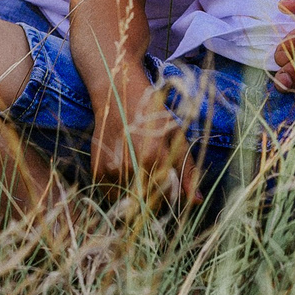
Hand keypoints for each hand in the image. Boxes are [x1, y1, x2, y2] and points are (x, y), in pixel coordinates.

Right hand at [91, 84, 195, 206]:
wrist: (117, 93)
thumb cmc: (151, 112)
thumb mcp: (175, 135)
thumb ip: (187, 170)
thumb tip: (196, 200)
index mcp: (152, 157)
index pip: (165, 196)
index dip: (169, 194)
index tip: (168, 185)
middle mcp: (130, 166)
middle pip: (146, 201)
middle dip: (152, 195)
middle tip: (152, 176)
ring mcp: (111, 169)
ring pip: (128, 199)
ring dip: (135, 192)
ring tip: (137, 169)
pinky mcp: (97, 170)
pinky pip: (111, 194)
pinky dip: (118, 188)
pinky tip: (123, 169)